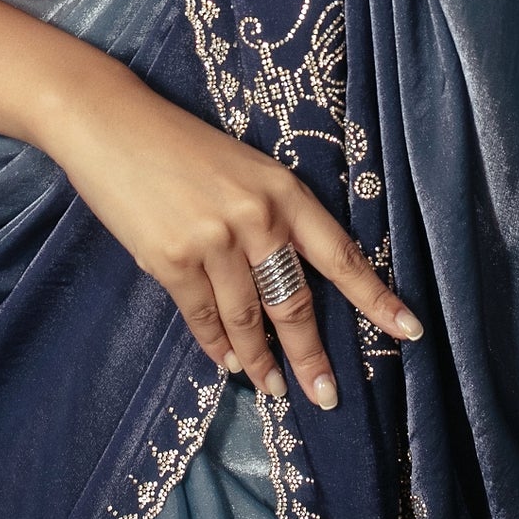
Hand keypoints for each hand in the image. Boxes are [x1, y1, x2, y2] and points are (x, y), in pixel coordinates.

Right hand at [46, 71, 423, 409]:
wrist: (110, 123)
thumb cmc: (179, 144)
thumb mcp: (243, 169)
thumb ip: (270, 217)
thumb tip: (285, 284)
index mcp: (283, 191)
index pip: (341, 255)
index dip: (375, 298)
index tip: (408, 331)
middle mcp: (256, 218)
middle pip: (295, 302)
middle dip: (312, 356)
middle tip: (327, 396)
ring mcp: (213, 242)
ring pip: (248, 319)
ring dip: (261, 361)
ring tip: (272, 388)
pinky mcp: (172, 260)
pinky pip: (204, 317)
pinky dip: (217, 345)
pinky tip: (227, 363)